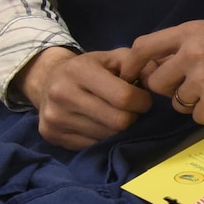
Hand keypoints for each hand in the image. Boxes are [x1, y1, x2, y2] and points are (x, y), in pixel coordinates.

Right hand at [15, 45, 152, 148]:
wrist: (46, 80)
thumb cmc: (88, 68)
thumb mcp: (111, 57)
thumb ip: (137, 63)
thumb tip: (157, 78)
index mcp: (79, 70)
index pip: (124, 97)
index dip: (142, 101)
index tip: (142, 99)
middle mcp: (63, 94)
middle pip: (118, 122)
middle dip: (132, 117)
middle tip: (131, 110)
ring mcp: (55, 118)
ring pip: (107, 137)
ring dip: (119, 130)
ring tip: (115, 116)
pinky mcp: (52, 135)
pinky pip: (92, 146)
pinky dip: (103, 138)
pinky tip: (101, 125)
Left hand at [122, 21, 203, 123]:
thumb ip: (186, 47)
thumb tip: (155, 66)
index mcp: (190, 33)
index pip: (144, 46)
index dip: (131, 64)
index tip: (129, 77)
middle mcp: (191, 53)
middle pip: (156, 82)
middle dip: (171, 90)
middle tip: (196, 88)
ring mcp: (202, 78)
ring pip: (177, 103)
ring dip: (194, 103)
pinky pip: (197, 117)